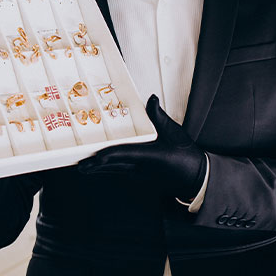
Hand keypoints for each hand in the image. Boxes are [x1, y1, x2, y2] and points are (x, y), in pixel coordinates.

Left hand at [78, 95, 206, 200]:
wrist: (196, 176)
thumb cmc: (187, 155)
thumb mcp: (174, 132)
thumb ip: (159, 116)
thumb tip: (151, 99)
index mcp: (152, 155)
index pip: (127, 154)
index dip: (109, 155)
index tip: (96, 156)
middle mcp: (143, 166)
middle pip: (115, 165)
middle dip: (96, 165)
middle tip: (79, 164)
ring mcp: (141, 173)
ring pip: (115, 170)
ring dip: (98, 169)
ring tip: (82, 167)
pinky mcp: (141, 175)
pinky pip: (120, 171)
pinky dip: (108, 169)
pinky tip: (99, 168)